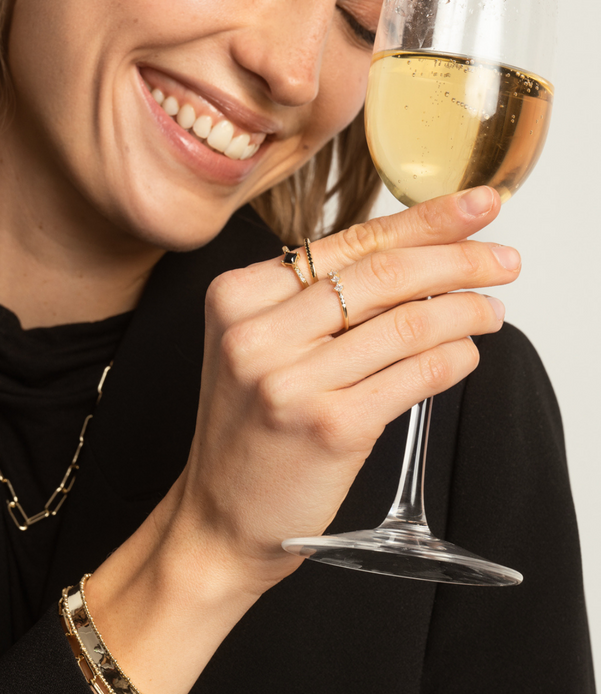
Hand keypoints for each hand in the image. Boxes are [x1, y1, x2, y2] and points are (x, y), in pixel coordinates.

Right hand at [86, 186, 519, 693]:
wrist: (218, 514)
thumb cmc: (248, 426)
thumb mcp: (259, 346)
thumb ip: (316, 299)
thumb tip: (415, 255)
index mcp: (237, 297)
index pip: (347, 242)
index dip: (422, 221)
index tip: (475, 207)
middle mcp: (256, 333)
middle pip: (381, 274)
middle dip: (460, 259)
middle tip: (505, 260)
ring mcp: (290, 381)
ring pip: (405, 323)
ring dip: (468, 311)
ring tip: (493, 312)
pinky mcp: (329, 427)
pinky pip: (415, 375)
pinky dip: (454, 359)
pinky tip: (466, 353)